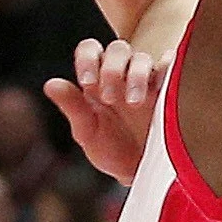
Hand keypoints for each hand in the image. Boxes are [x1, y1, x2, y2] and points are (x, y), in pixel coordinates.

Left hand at [44, 38, 164, 184]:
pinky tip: (166, 76)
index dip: (87, 58)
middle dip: (112, 69)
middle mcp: (122, 73)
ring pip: (142, 58)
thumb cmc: (111, 150)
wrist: (141, 172)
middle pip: (117, 49)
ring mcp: (147, 80)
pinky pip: (171, 68)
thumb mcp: (87, 131)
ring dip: (136, 75)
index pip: (90, 49)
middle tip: (109, 98)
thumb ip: (72, 107)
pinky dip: (168, 66)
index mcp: (97, 79)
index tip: (87, 82)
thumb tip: (51, 84)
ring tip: (134, 102)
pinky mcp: (170, 89)